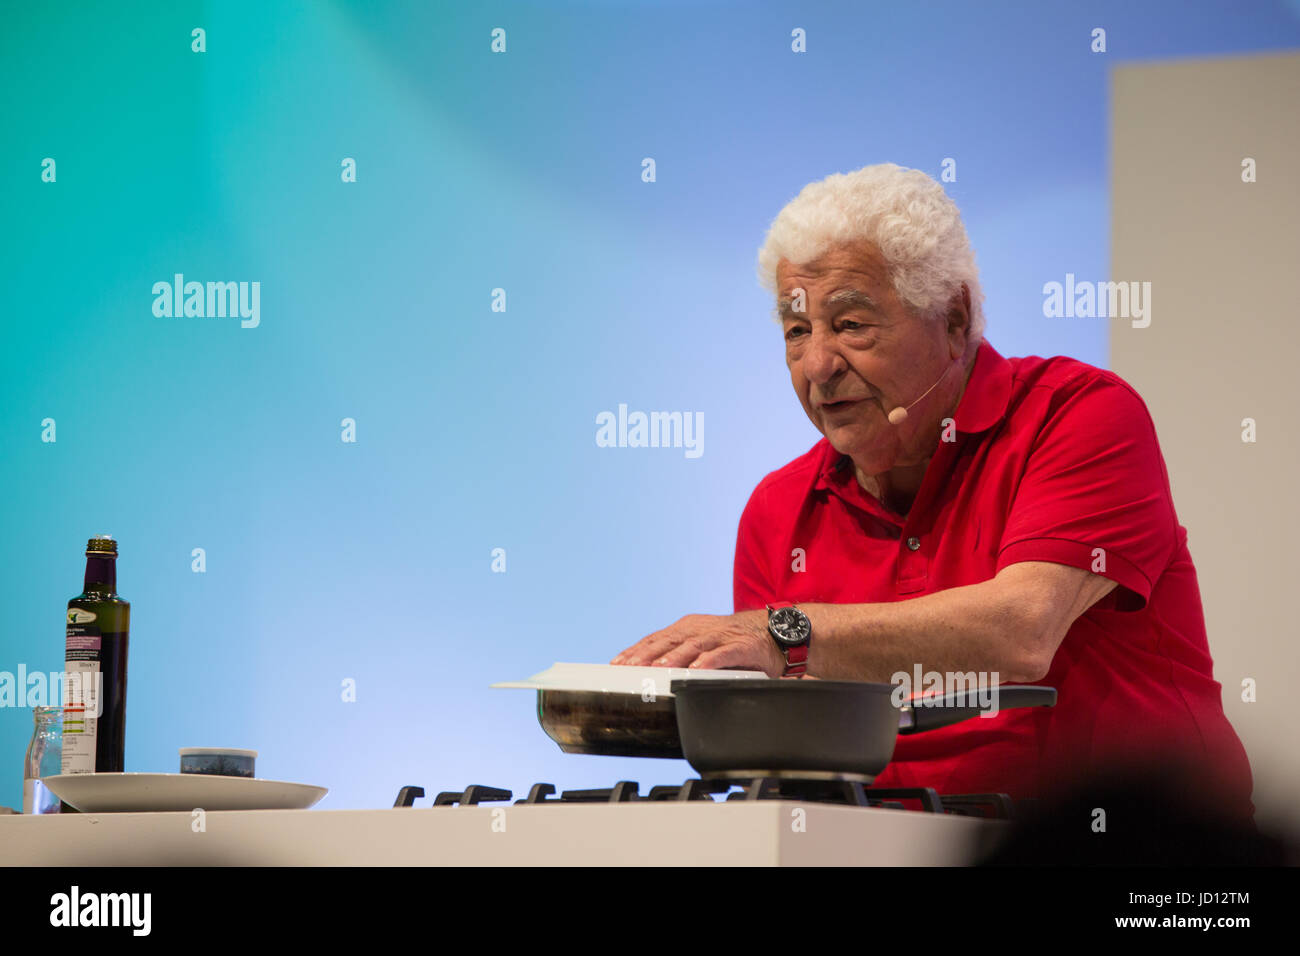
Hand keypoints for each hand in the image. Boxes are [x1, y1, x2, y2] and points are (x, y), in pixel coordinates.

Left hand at [610, 610, 783, 675]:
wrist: (775, 632)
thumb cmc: (735, 642)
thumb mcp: (704, 646)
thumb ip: (682, 656)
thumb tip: (652, 675)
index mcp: (688, 629)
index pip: (656, 639)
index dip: (636, 650)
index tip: (617, 664)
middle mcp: (701, 629)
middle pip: (669, 641)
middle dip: (647, 654)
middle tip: (629, 667)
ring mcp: (721, 636)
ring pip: (693, 645)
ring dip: (674, 656)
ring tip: (659, 668)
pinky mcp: (741, 645)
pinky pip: (723, 653)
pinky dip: (708, 660)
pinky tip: (698, 669)